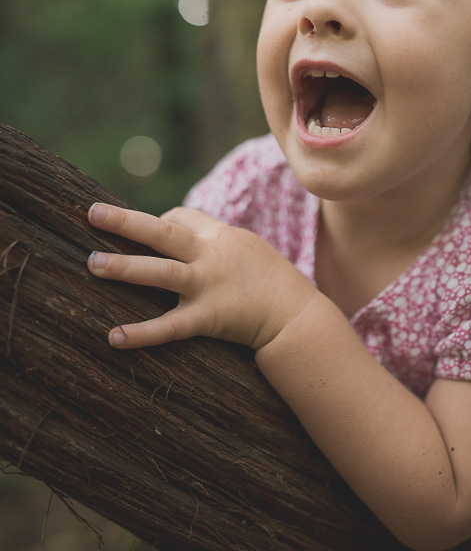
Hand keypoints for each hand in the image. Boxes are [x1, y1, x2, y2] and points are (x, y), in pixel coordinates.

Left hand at [86, 203, 314, 350]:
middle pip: (162, 232)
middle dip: (126, 222)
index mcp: (220, 236)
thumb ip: (214, 240)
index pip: (178, 218)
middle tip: (93, 213)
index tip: (140, 233)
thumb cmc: (271, 281)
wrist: (298, 316)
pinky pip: (169, 326)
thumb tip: (179, 231)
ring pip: (159, 272)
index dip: (154, 223)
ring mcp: (208, 286)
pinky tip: (114, 336)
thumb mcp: (246, 248)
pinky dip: (141, 333)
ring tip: (93, 264)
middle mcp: (211, 256)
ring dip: (124, 267)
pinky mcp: (208, 318)